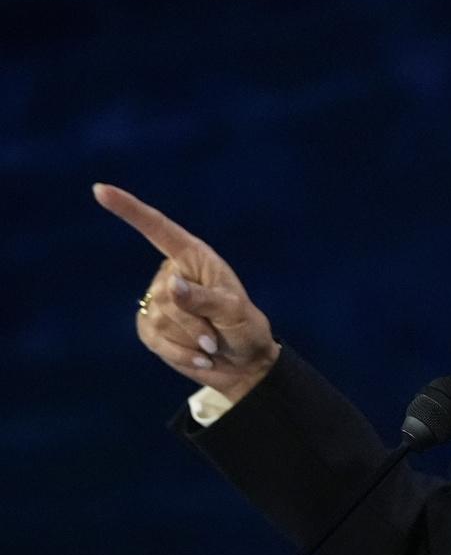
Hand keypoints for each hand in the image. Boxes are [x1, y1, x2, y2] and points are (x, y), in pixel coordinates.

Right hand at [93, 183, 279, 403]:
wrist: (243, 364)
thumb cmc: (245, 329)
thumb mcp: (235, 312)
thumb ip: (204, 298)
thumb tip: (170, 284)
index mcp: (194, 257)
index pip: (158, 229)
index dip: (129, 209)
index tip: (100, 190)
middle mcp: (171, 273)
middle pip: (167, 294)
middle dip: (195, 320)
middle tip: (217, 334)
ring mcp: (157, 301)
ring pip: (160, 318)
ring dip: (191, 338)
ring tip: (211, 344)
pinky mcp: (149, 328)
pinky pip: (155, 338)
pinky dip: (180, 352)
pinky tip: (200, 357)